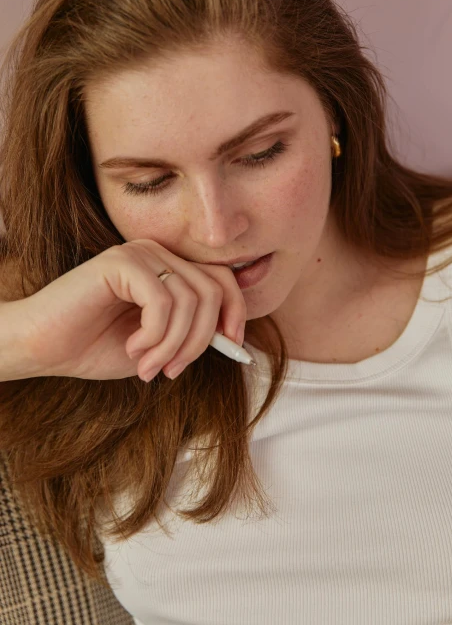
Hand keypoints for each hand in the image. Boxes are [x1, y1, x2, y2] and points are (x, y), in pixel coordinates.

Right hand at [20, 239, 246, 381]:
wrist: (41, 346)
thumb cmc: (94, 346)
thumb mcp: (157, 344)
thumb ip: (191, 334)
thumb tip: (233, 337)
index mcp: (169, 268)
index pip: (222, 280)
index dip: (236, 314)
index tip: (232, 348)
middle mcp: (158, 253)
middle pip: (213, 291)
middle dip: (201, 340)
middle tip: (171, 371)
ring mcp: (139, 253)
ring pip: (190, 300)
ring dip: (173, 345)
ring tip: (148, 366)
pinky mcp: (121, 262)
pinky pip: (163, 301)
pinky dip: (154, 335)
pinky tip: (132, 348)